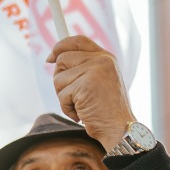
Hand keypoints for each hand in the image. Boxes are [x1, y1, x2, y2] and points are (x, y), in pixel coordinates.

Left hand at [47, 35, 133, 149]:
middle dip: (60, 80)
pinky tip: (82, 114)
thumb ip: (82, 68)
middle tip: (73, 96)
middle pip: (62, 59)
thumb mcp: (97, 83)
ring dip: (64, 97)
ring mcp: (94, 71)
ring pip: (58, 78)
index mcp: (106, 58)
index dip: (60, 46)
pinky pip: (62, 95)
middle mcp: (102, 60)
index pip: (78, 40)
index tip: (50, 57)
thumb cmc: (106, 110)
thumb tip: (54, 58)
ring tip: (81, 105)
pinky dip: (67, 108)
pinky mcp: (85, 85)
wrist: (119, 129)